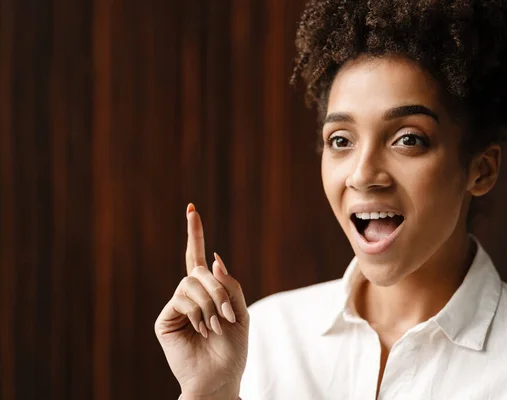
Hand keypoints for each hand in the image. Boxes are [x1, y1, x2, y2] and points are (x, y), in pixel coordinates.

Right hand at [155, 203, 248, 398]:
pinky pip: (182, 299)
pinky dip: (197, 313)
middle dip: (218, 290)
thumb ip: (231, 286)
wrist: (220, 377)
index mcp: (208, 292)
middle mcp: (190, 295)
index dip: (194, 234)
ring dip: (209, 304)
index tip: (191, 209)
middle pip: (199, 271)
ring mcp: (177, 306)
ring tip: (214, 326)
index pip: (197, 258)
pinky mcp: (166, 319)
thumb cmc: (232, 349)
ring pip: (191, 284)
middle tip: (227, 316)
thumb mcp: (241, 313)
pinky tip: (201, 329)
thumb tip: (213, 259)